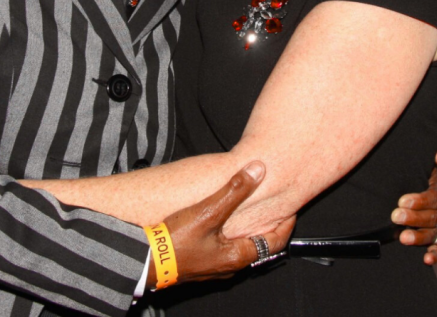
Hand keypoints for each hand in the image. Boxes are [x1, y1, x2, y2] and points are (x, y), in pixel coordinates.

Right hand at [148, 162, 294, 287]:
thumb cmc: (175, 242)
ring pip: (239, 248)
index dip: (285, 225)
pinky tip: (219, 223)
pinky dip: (230, 235)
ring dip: (247, 230)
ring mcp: (213, 267)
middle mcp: (229, 266)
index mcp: (237, 256)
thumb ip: (234, 190)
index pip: (274, 243)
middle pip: (258, 247)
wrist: (144, 260)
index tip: (291, 210)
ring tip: (249, 211)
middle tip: (273, 208)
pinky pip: (222, 249)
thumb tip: (258, 169)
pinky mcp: (199, 263)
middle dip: (267, 227)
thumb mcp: (208, 212)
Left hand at [392, 139, 436, 264]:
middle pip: (433, 217)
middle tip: (396, 216)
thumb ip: (435, 148)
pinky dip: (435, 256)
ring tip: (403, 237)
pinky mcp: (429, 240)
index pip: (435, 196)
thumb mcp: (420, 154)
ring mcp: (434, 225)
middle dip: (415, 217)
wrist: (394, 184)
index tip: (402, 200)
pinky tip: (426, 259)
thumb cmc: (409, 168)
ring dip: (420, 237)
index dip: (420, 200)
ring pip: (433, 234)